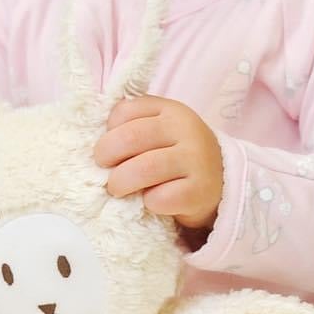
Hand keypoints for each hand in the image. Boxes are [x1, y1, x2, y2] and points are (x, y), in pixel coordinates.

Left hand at [92, 94, 222, 237]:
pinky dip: (148, 203)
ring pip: (143, 169)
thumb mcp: (159, 131)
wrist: (220, 183)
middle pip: (129, 138)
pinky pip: (160, 198)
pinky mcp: (199, 191)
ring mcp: (196, 160)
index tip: (109, 148)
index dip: (107, 132)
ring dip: (120, 182)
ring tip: (118, 189)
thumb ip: (131, 126)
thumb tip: (93, 141)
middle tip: (104, 170)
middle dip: (106, 156)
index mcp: (170, 109)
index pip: (124, 112)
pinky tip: (152, 201)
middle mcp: (185, 129)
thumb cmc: (176, 155)